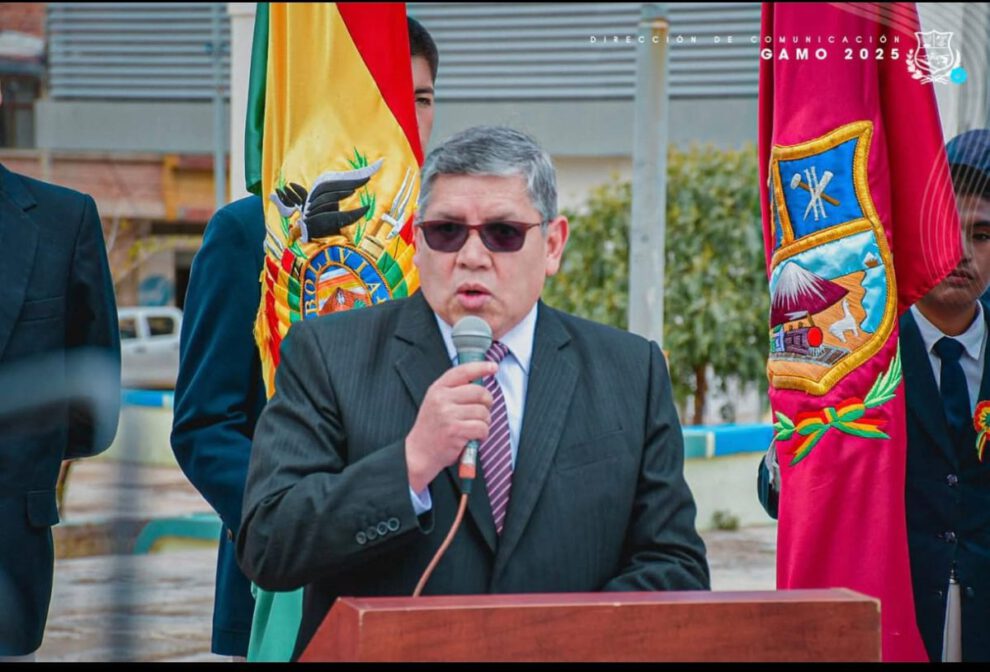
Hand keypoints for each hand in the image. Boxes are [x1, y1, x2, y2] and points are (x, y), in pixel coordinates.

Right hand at [405, 361, 496, 492]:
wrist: (419, 453)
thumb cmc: (432, 428)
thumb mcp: (436, 402)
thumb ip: (453, 391)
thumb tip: (480, 381)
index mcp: (437, 389)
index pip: (463, 372)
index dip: (481, 367)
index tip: (494, 367)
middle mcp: (442, 399)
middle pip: (479, 392)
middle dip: (487, 403)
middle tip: (482, 412)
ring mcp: (448, 414)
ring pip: (483, 412)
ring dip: (485, 422)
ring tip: (474, 428)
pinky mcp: (455, 430)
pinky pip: (482, 427)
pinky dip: (483, 434)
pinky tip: (475, 438)